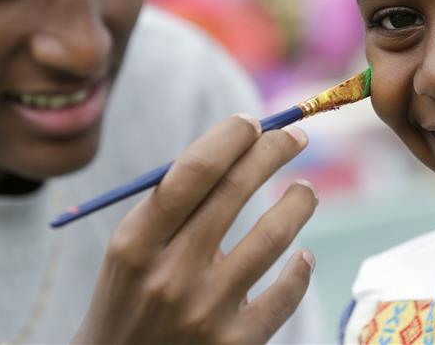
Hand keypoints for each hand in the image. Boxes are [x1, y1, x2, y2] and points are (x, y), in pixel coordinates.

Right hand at [73, 114, 316, 344]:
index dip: (230, 138)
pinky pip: (286, 293)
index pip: (193, 171)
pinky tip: (302, 256)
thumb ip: (174, 205)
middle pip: (234, 191)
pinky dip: (301, 267)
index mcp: (136, 242)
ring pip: (273, 236)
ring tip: (304, 191)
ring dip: (298, 202)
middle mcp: (170, 275)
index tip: (252, 123)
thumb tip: (238, 148)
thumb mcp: (130, 250)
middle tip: (295, 135)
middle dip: (272, 151)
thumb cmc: (131, 297)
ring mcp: (205, 312)